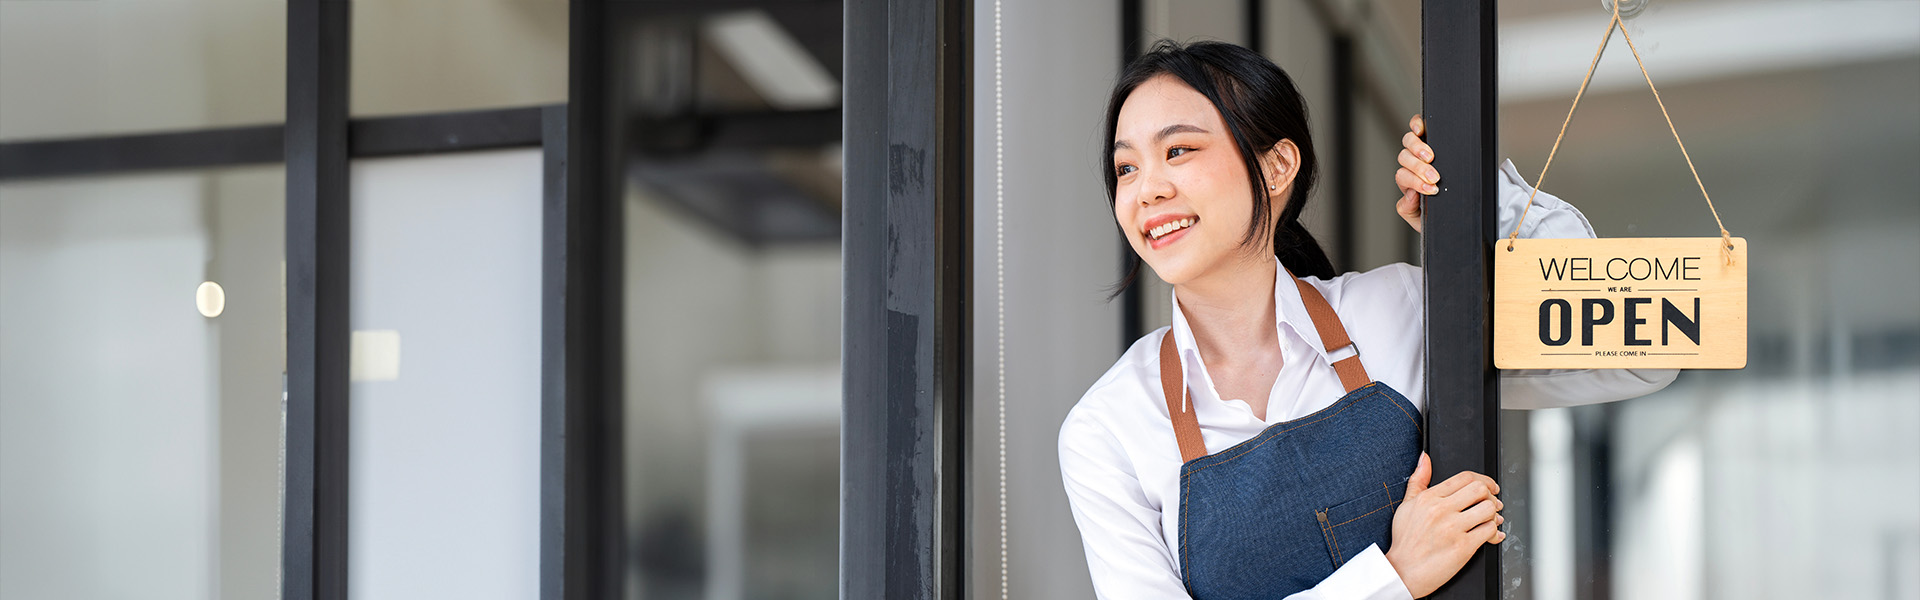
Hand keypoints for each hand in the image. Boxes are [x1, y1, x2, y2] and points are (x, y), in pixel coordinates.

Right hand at [1383, 453, 1505, 597]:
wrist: (1403, 571)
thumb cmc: (1405, 541)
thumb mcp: (1406, 505)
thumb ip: (1418, 480)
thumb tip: (1425, 459)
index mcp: (1429, 498)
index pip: (1464, 477)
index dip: (1483, 479)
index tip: (1489, 487)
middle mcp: (1441, 510)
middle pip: (1480, 489)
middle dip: (1491, 495)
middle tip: (1493, 502)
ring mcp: (1452, 528)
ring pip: (1488, 509)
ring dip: (1494, 514)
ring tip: (1492, 519)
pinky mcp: (1463, 547)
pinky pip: (1489, 532)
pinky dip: (1496, 533)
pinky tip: (1493, 535)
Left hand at [1394, 114, 1439, 232]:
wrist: (1450, 213)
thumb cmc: (1435, 212)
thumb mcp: (1420, 219)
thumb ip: (1409, 210)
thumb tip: (1410, 194)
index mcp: (1407, 183)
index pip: (1403, 177)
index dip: (1415, 182)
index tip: (1431, 189)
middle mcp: (1410, 166)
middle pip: (1405, 159)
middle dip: (1418, 168)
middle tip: (1433, 176)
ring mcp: (1418, 151)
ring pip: (1408, 142)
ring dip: (1418, 148)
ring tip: (1430, 156)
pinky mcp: (1428, 138)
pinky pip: (1417, 127)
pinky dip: (1416, 125)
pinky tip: (1420, 130)